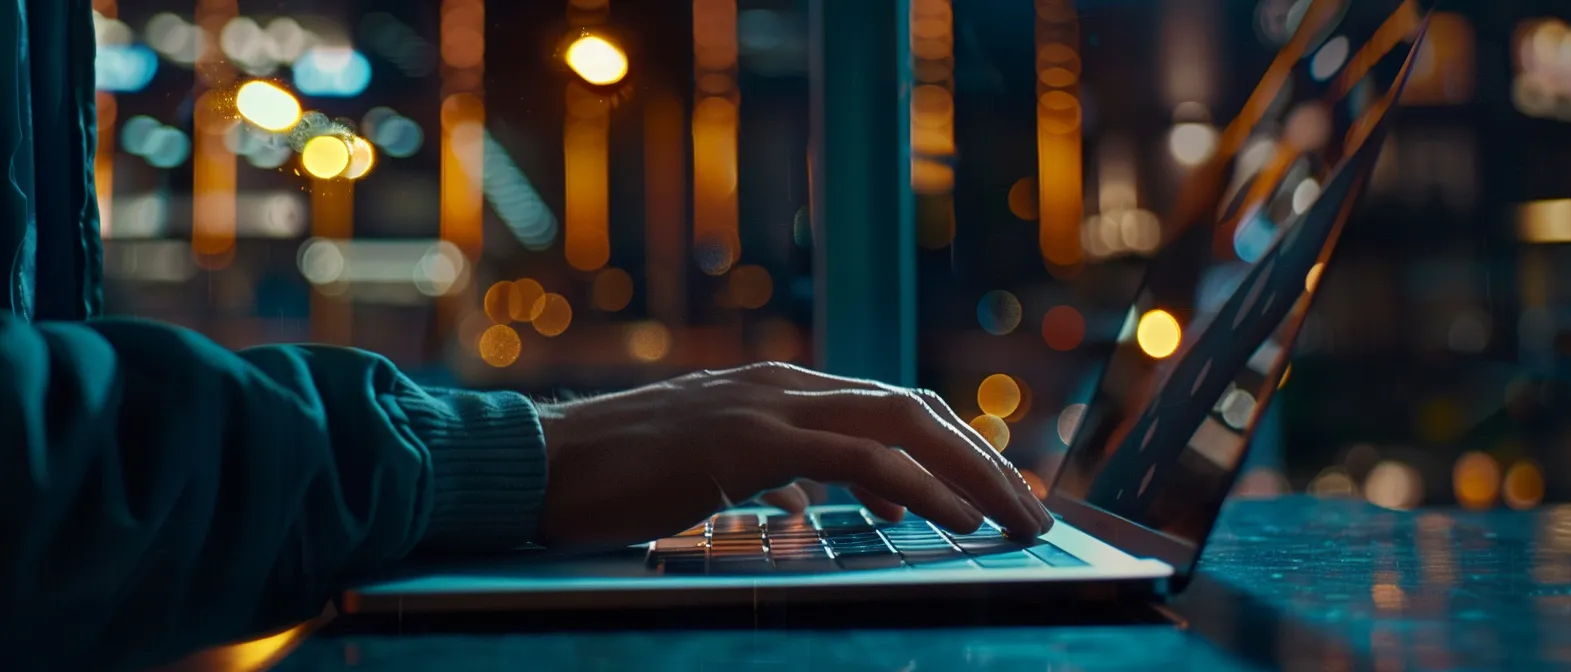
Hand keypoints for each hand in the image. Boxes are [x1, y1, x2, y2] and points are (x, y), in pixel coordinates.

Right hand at [534, 362, 1053, 550]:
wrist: (534, 464)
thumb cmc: (611, 477)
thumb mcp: (706, 471)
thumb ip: (765, 476)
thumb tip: (807, 502)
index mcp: (778, 391)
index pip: (893, 406)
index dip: (958, 446)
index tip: (1002, 490)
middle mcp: (783, 385)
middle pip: (916, 408)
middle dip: (987, 459)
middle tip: (1036, 512)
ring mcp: (765, 407)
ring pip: (901, 425)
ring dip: (974, 472)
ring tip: (1017, 519)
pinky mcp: (745, 443)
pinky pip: (854, 460)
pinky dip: (916, 487)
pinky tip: (954, 518)